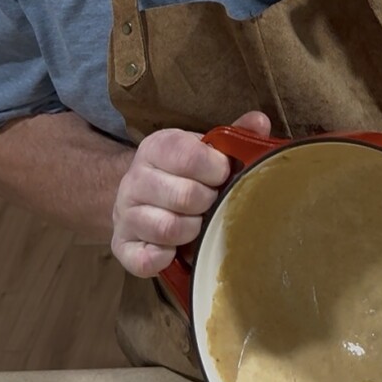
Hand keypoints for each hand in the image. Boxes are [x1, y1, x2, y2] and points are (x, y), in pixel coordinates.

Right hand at [111, 109, 270, 276]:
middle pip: (184, 196)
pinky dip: (165, 259)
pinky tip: (175, 251)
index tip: (223, 175)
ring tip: (197, 225)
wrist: (138, 196)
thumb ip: (232, 137)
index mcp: (156, 148)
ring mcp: (124, 214)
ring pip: (167, 229)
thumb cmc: (181, 174)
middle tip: (212, 203)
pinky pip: (144, 260)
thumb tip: (260, 121)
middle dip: (208, 203)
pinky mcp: (121, 246)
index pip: (189, 156)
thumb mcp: (202, 149)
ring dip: (192, 231)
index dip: (216, 169)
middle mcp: (134, 179)